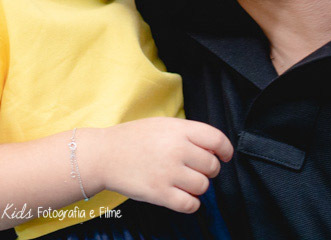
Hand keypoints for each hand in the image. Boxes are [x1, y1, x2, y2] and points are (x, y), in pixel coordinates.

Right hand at [78, 118, 233, 213]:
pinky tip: (181, 196)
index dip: (226, 150)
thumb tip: (213, 149)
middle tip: (194, 169)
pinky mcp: (160, 193)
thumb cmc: (133, 139)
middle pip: (212, 166)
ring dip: (197, 186)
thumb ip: (187, 134)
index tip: (225, 156)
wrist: (104, 155)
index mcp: (178, 129)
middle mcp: (176, 149)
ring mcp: (168, 172)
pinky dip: (190, 203)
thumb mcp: (161, 125)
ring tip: (182, 181)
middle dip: (208, 170)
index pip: (216, 139)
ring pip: (203, 186)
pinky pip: (190, 204)